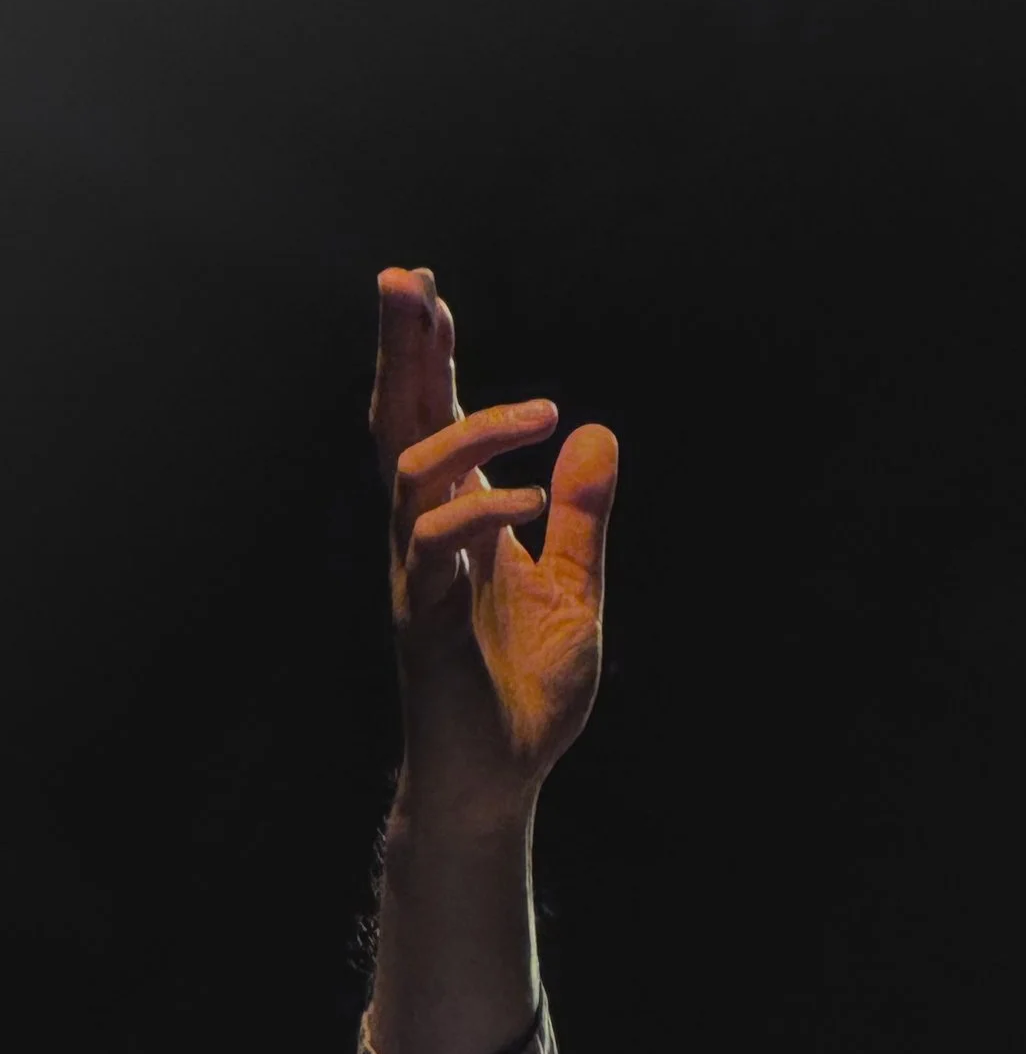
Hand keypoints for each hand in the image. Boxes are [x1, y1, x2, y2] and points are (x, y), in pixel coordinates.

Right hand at [371, 266, 616, 824]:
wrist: (502, 774)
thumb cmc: (525, 689)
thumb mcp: (573, 590)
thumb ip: (581, 516)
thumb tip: (597, 434)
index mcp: (461, 518)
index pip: (436, 418)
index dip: (431, 355)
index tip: (428, 290)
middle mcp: (428, 532)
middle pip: (399, 422)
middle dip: (402, 351)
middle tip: (403, 278)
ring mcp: (418, 572)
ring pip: (411, 473)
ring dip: (471, 429)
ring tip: (542, 409)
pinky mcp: (422, 617)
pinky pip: (435, 546)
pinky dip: (482, 512)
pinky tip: (529, 498)